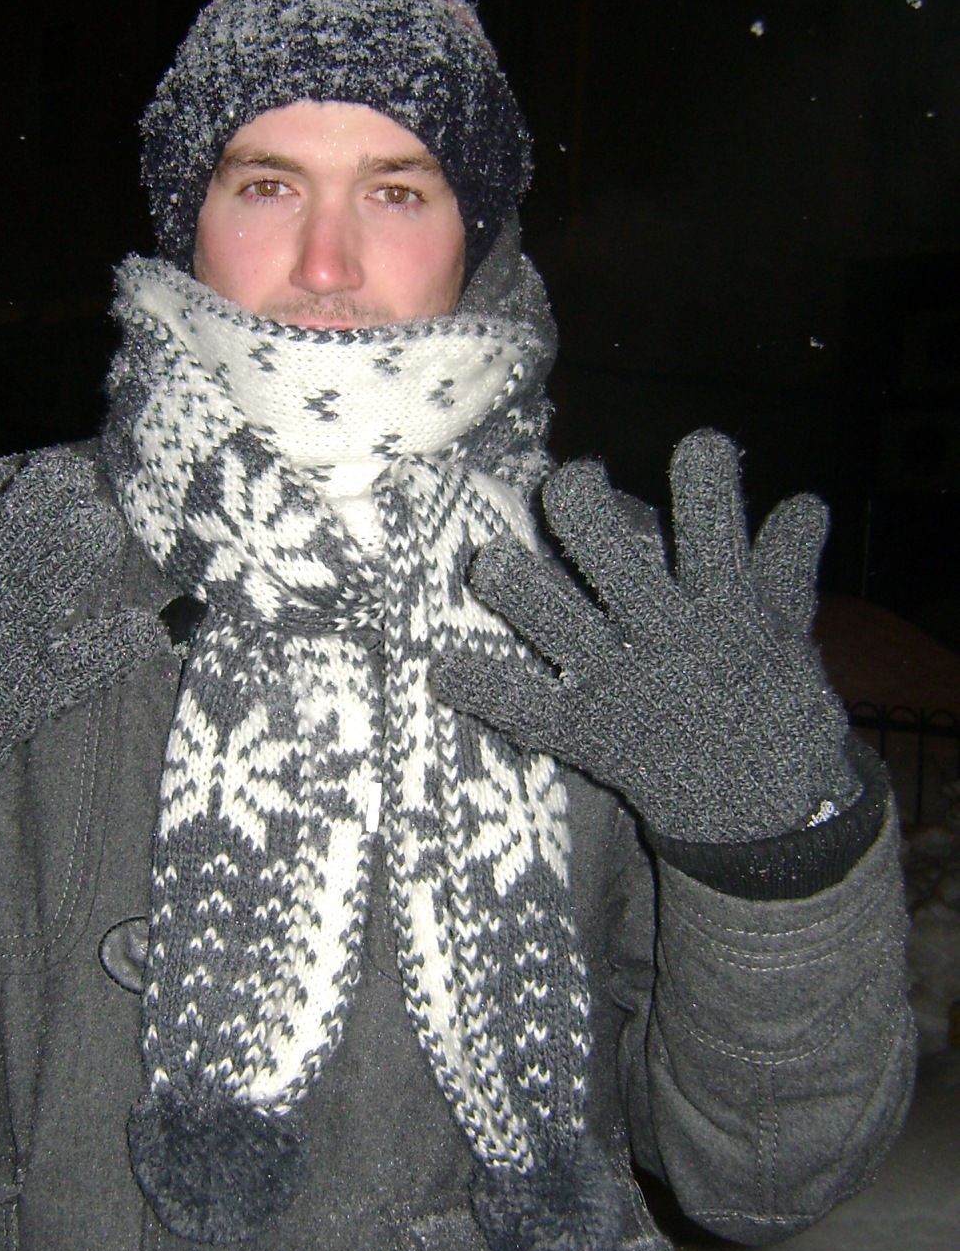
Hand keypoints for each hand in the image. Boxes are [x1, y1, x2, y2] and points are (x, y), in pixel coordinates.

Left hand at [433, 430, 857, 844]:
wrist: (763, 808)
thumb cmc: (769, 702)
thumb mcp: (786, 631)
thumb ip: (785, 565)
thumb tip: (807, 505)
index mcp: (721, 609)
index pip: (714, 531)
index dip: (707, 484)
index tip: (697, 443)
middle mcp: (666, 638)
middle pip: (618, 566)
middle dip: (586, 518)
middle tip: (564, 483)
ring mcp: (622, 686)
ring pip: (562, 629)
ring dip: (522, 593)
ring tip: (486, 561)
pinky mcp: (588, 732)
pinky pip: (528, 709)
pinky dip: (484, 691)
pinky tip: (442, 671)